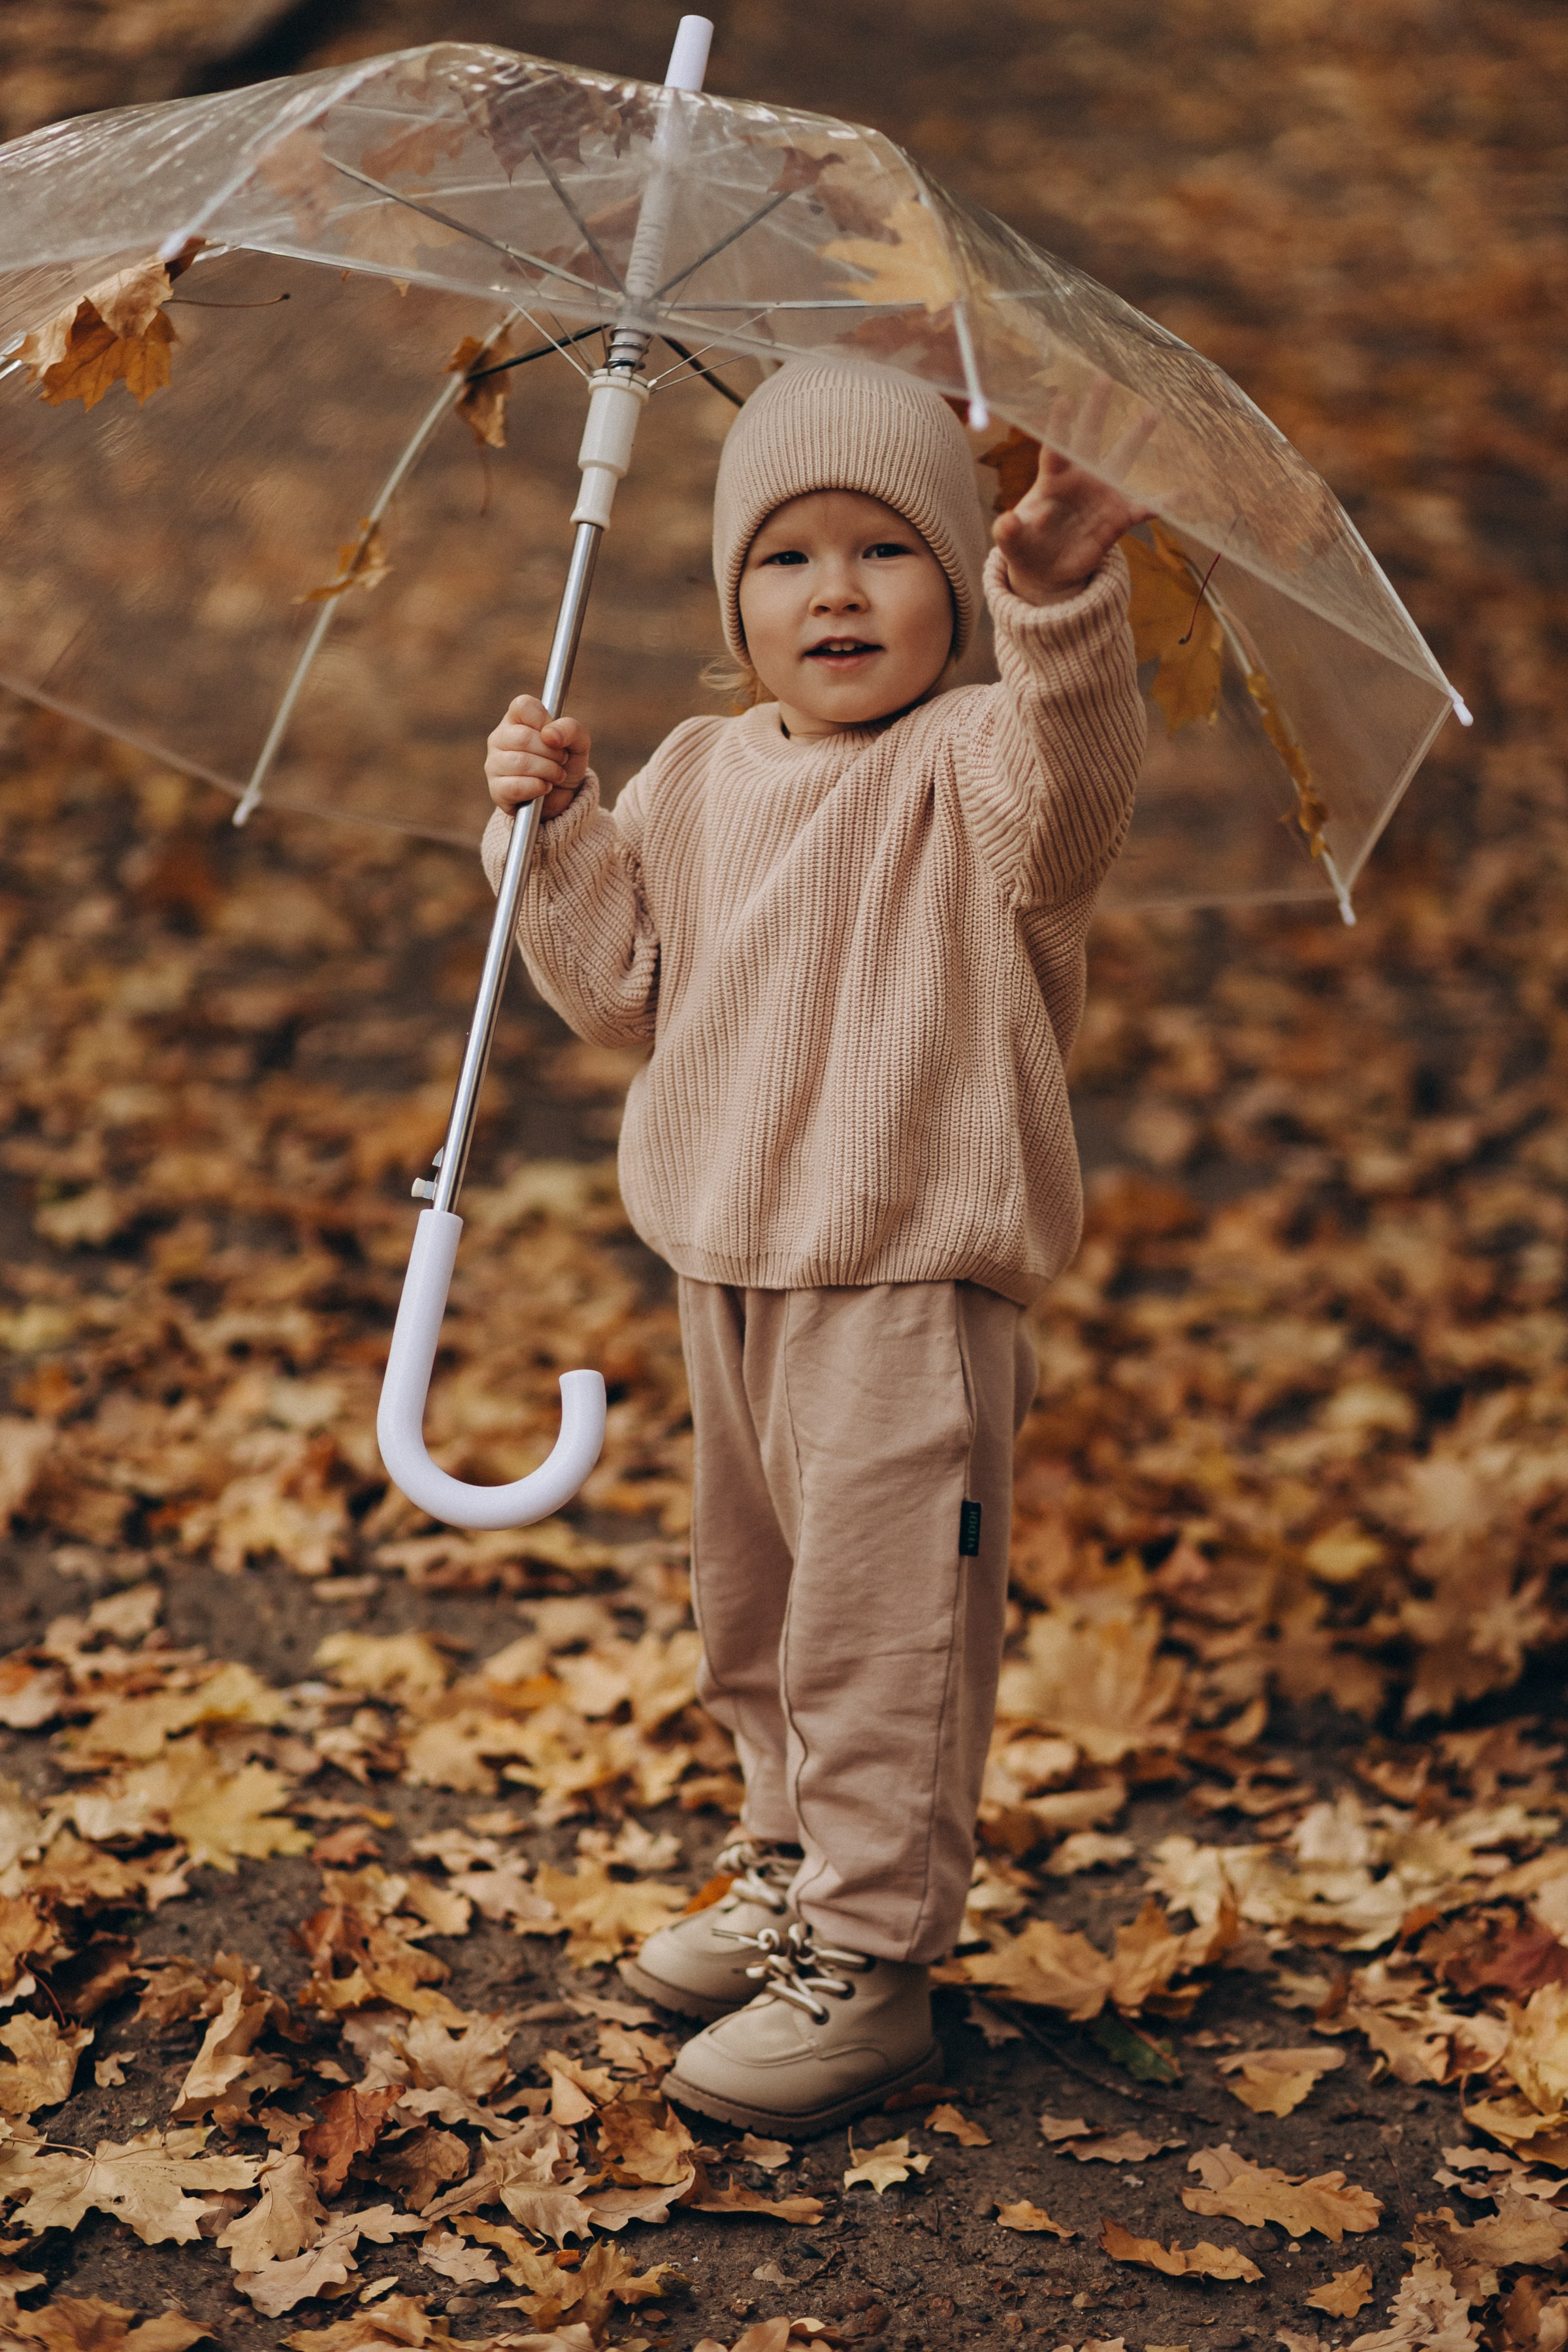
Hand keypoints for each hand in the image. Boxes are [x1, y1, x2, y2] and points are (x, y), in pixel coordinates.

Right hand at [486, 694, 590, 819]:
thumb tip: (549, 735)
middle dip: (553, 753)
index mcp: (517, 718)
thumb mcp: (578, 742)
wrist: (564, 798)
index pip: (522, 705)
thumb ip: (571, 729)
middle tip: (561, 760)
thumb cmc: (566, 762)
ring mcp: (494, 763)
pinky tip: (544, 788)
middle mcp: (500, 738)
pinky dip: (538, 788)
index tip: (555, 736)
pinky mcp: (496, 789)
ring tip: (556, 776)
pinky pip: (515, 787)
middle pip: (523, 737)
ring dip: (549, 772)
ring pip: (521, 762)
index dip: (544, 720)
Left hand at [993, 376, 1158, 602]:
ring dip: (1136, 436)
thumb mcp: (1014, 544)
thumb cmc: (1027, 547)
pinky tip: (1183, 492)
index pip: (1054, 449)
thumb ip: (1010, 533)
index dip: (1058, 428)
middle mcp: (1080, 478)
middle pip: (1089, 439)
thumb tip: (1004, 524)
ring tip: (1152, 411)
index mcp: (1051, 481)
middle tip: (1104, 377)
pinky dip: (1163, 503)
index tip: (1063, 399)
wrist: (1049, 569)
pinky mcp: (1119, 516)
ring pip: (1122, 459)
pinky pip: (1145, 507)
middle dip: (1097, 409)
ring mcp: (1102, 494)